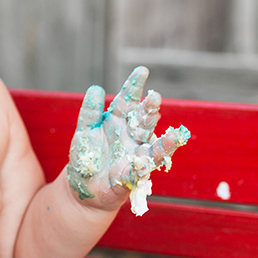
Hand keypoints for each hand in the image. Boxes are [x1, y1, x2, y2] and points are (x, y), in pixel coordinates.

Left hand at [66, 66, 188, 214]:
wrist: (82, 186)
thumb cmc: (86, 156)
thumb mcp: (84, 131)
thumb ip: (90, 112)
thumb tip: (96, 88)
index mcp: (118, 121)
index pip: (128, 101)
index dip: (134, 86)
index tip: (142, 70)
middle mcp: (130, 136)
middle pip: (143, 120)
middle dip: (150, 109)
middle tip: (155, 96)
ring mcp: (134, 155)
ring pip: (153, 146)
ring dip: (165, 141)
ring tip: (174, 134)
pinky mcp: (131, 175)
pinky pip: (143, 169)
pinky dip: (150, 164)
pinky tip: (156, 160)